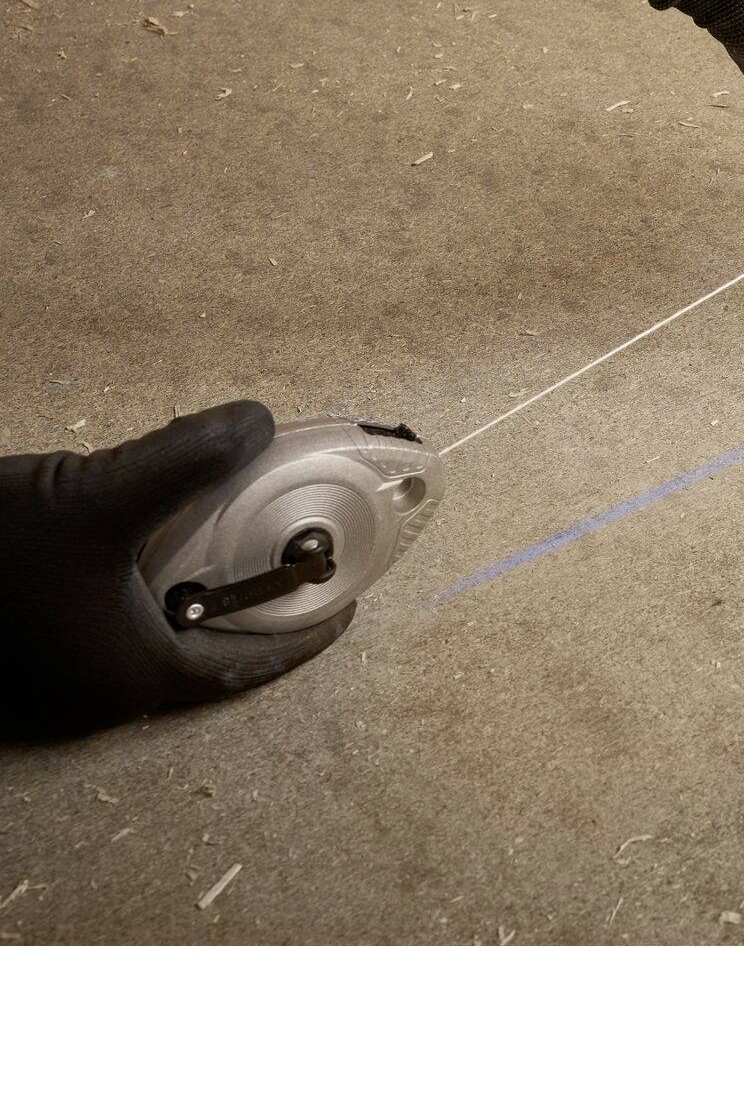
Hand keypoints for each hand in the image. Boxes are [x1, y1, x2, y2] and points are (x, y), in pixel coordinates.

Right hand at [0, 401, 353, 733]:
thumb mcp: (93, 495)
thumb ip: (185, 460)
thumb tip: (258, 421)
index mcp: (129, 675)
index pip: (242, 670)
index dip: (300, 640)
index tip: (341, 607)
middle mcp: (93, 691)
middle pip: (197, 655)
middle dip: (245, 610)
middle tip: (282, 556)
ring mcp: (49, 679)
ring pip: (144, 640)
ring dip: (187, 597)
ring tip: (220, 535)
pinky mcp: (17, 655)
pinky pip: (98, 629)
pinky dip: (137, 593)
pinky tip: (134, 540)